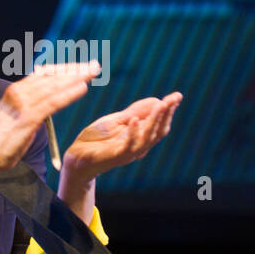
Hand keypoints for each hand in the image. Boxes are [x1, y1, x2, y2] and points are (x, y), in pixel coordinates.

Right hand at [0, 62, 101, 173]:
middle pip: (52, 76)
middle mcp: (19, 92)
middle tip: (94, 65)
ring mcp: (23, 103)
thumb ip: (29, 103)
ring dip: (76, 78)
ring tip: (93, 73)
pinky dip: (69, 94)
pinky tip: (83, 88)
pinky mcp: (28, 117)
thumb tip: (47, 99)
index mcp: (16, 90)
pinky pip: (53, 102)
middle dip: (75, 70)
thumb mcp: (15, 114)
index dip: (64, 68)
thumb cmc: (3, 138)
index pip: (44, 73)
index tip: (80, 67)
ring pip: (55, 86)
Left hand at [61, 92, 182, 181]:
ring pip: (148, 137)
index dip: (169, 110)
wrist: (77, 158)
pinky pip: (128, 145)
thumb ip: (135, 112)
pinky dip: (133, 132)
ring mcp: (129, 152)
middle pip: (159, 130)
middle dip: (167, 114)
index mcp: (140, 136)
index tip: (177, 96)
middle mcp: (139, 146)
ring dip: (155, 121)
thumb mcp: (117, 121)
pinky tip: (134, 120)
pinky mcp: (117, 156)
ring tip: (161, 105)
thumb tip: (157, 100)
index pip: (160, 123)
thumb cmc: (97, 139)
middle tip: (173, 99)